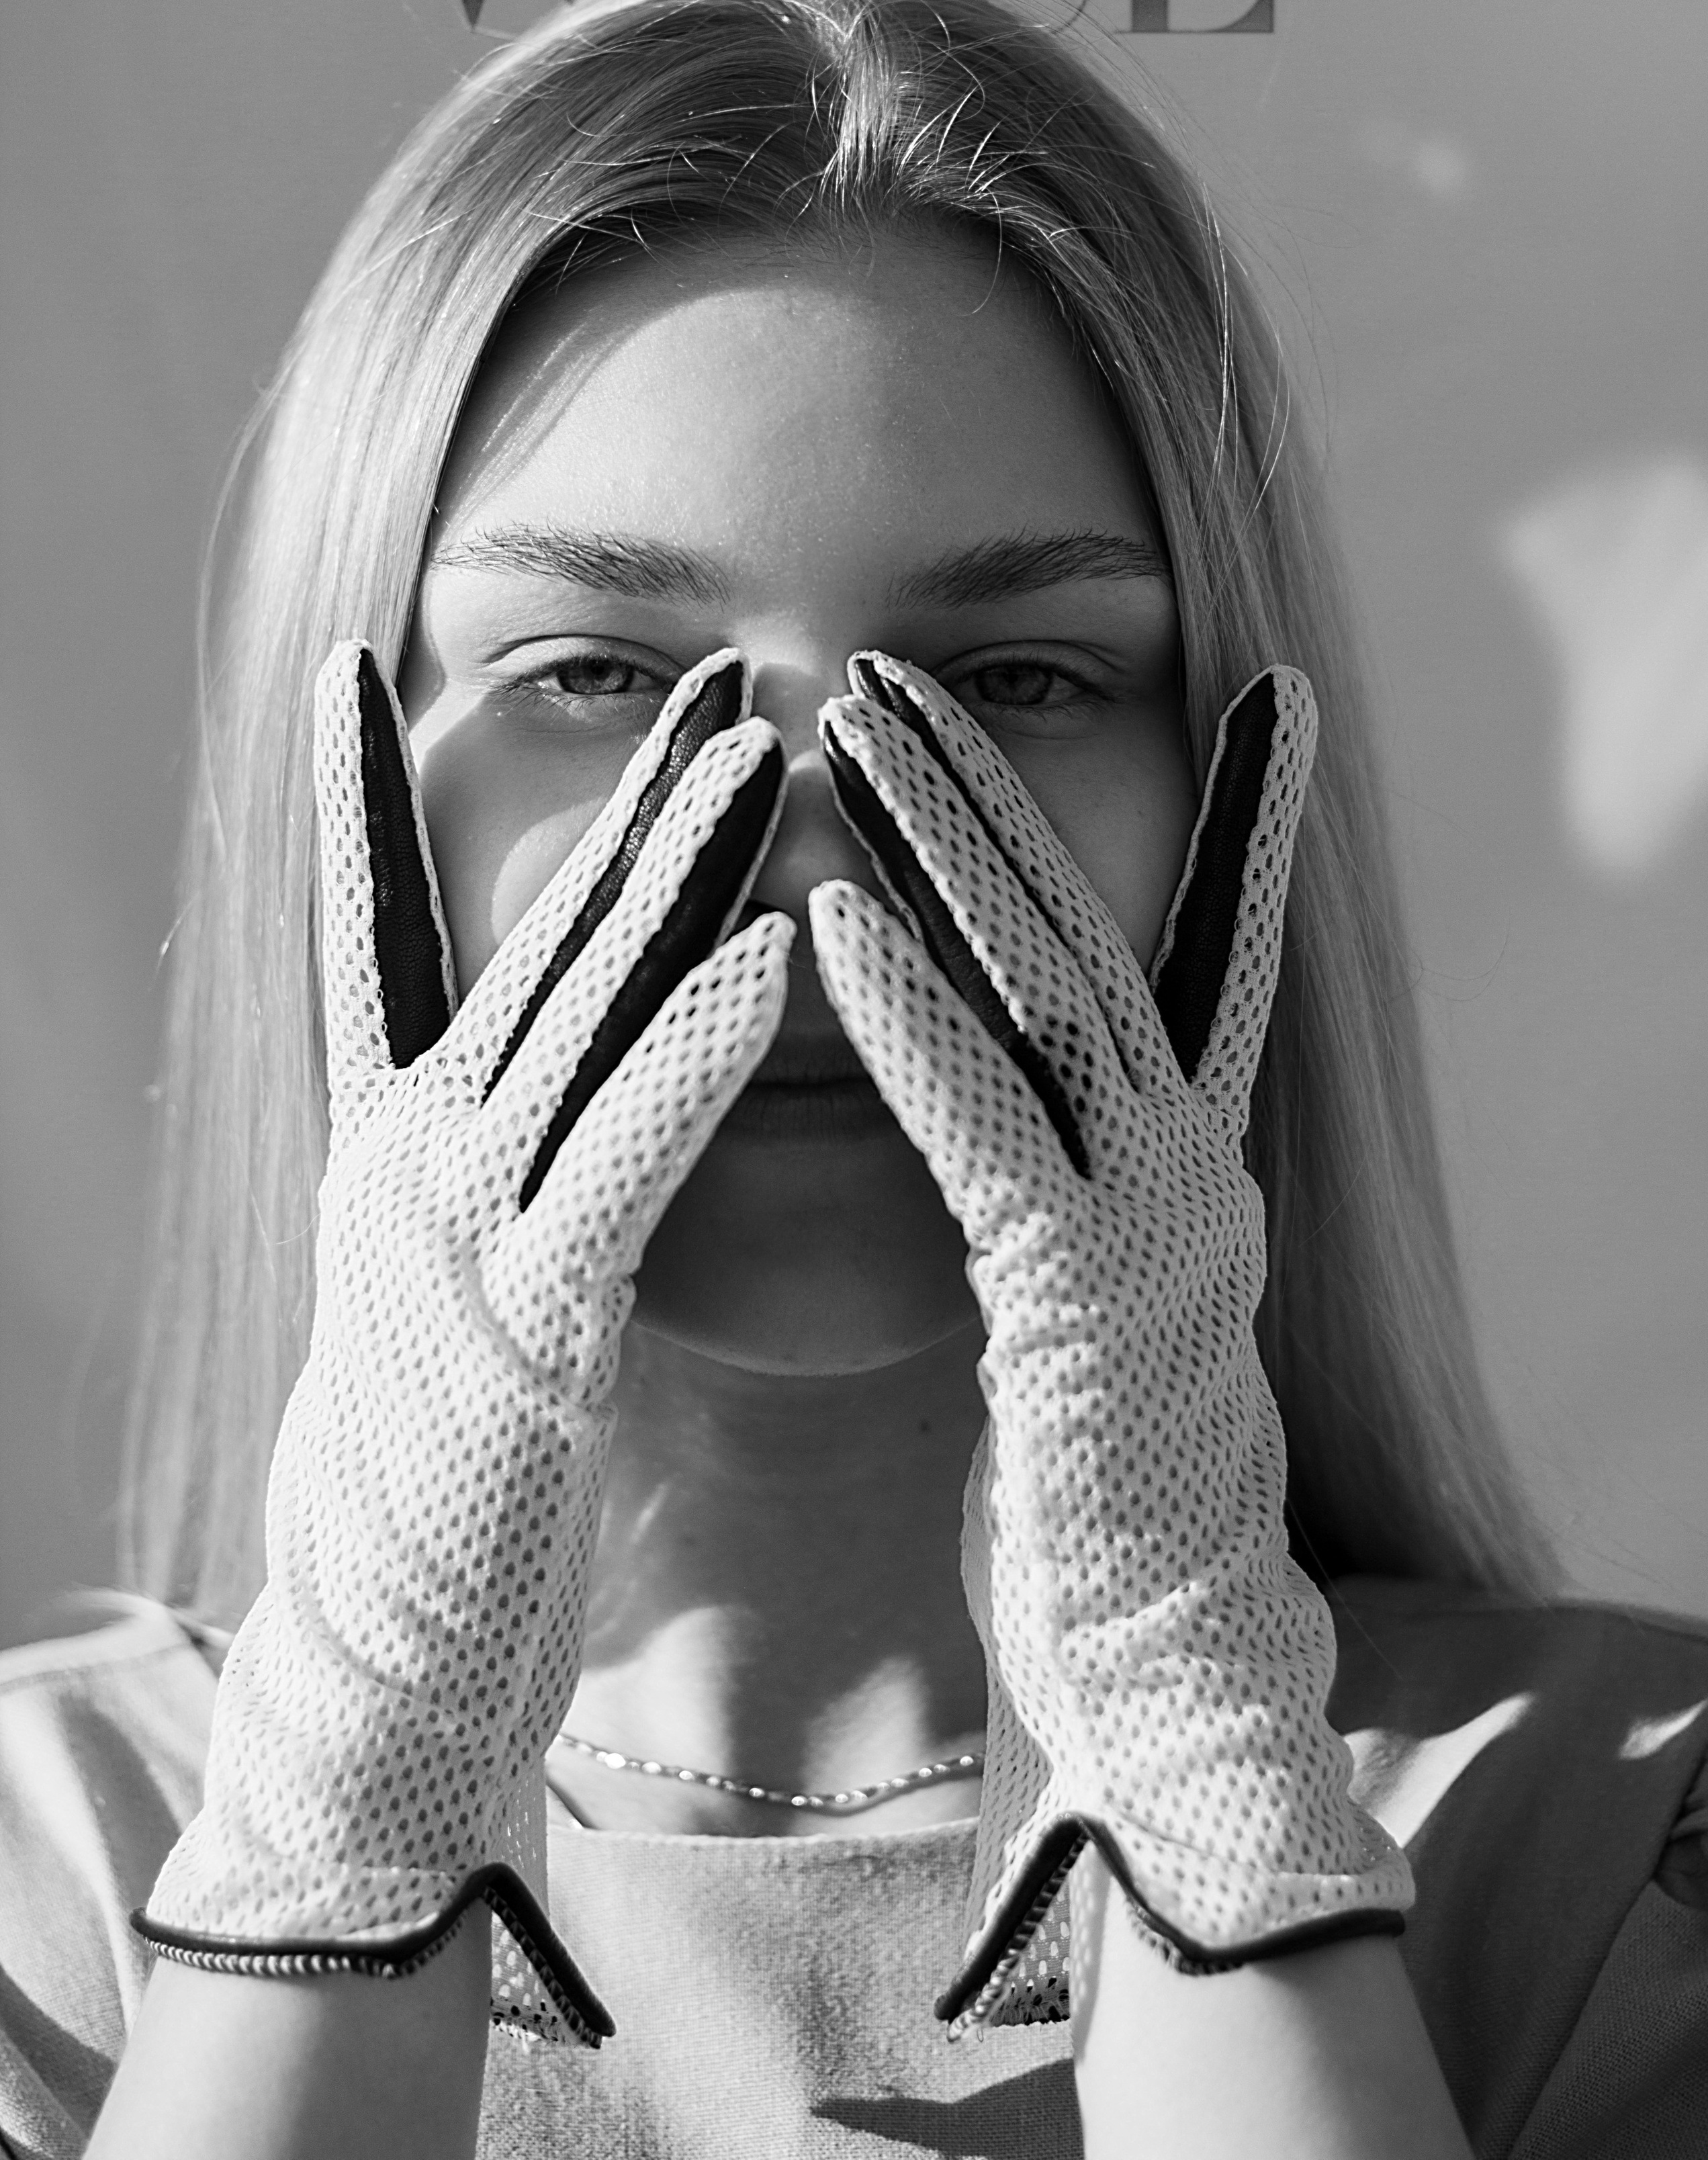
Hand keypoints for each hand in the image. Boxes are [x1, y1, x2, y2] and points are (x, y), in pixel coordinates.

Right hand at [138, 643, 791, 2042]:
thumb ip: (505, 1147)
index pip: (370, 926)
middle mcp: (412, 1153)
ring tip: (757, 751)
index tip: (353, 660)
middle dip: (628, 795)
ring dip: (676, 873)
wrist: (385, 1637)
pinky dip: (692, 1050)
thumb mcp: (459, 1260)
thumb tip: (557, 1055)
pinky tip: (765, 959)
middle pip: (538, 935)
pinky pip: (625, 1157)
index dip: (351, 790)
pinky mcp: (528, 1318)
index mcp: (395, 1136)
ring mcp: (457, 1228)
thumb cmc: (447, 1443)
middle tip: (715, 672)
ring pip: (583, 1011)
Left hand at [811, 653, 1411, 2031]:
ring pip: (1048, 989)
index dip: (1245, 819)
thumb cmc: (1089, 1472)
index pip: (1211, 948)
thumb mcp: (1088, 1286)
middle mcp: (1192, 1162)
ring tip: (857, 728)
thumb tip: (1013, 1087)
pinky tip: (841, 920)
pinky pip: (987, 1129)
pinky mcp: (1084, 1300)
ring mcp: (1156, 1224)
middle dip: (991, 786)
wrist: (1158, 1653)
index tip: (1270, 693)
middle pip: (1087, 926)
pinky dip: (917, 1016)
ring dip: (949, 848)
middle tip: (898, 666)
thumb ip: (1059, 1174)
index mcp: (1190, 1155)